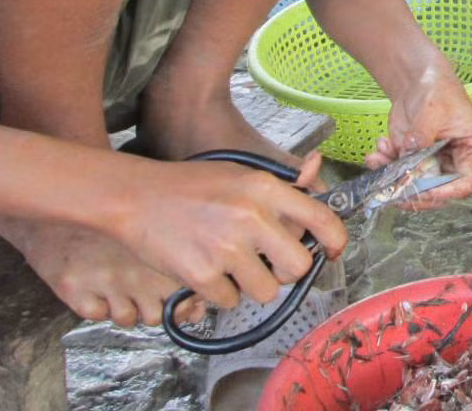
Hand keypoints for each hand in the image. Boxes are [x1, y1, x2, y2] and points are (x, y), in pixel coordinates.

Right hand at [115, 151, 346, 310]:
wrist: (136, 196)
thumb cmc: (192, 185)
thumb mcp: (241, 173)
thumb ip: (280, 184)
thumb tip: (315, 170)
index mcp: (265, 189)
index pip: (321, 219)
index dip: (335, 241)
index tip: (332, 251)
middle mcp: (251, 217)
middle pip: (298, 267)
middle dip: (286, 271)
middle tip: (268, 263)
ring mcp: (226, 248)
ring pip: (267, 291)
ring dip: (252, 286)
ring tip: (231, 264)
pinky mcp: (201, 275)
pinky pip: (230, 302)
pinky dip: (220, 293)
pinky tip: (206, 269)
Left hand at [369, 59, 471, 208]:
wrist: (419, 81)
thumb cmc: (437, 90)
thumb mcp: (432, 110)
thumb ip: (422, 137)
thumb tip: (408, 157)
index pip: (465, 183)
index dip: (443, 193)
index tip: (418, 191)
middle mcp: (458, 164)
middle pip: (438, 192)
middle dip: (410, 188)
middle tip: (391, 181)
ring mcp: (436, 165)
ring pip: (415, 187)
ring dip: (392, 177)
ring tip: (379, 155)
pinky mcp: (416, 163)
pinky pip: (400, 176)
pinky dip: (386, 166)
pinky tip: (381, 147)